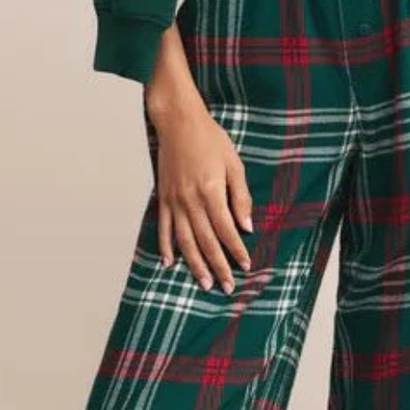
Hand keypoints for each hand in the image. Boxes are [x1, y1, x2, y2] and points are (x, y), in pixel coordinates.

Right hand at [152, 95, 254, 293]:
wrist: (178, 123)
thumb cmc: (210, 140)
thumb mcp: (234, 164)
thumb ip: (240, 196)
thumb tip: (246, 226)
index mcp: (211, 192)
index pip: (226, 229)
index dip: (236, 250)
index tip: (245, 266)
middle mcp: (191, 201)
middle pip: (206, 241)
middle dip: (218, 266)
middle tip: (227, 286)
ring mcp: (174, 201)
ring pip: (184, 240)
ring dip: (195, 264)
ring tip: (204, 283)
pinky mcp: (163, 198)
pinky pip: (164, 228)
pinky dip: (166, 246)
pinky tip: (169, 263)